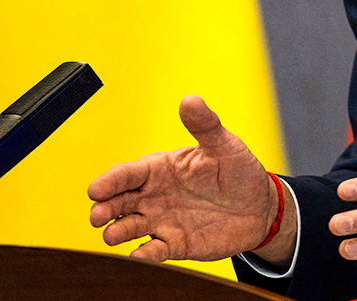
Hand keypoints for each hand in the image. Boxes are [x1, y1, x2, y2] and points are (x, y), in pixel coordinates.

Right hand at [87, 96, 292, 264]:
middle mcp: (154, 195)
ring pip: (130, 227)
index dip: (110, 181)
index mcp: (160, 169)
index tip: (96, 189)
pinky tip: (138, 257)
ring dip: (118, 232)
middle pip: (120, 201)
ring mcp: (163, 221)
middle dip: (105, 208)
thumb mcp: (224, 145)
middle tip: (97, 216)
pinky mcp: (175, 244)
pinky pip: (155, 250)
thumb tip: (190, 100)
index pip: (128, 173)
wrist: (260, 207)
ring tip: (111, 236)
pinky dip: (145, 255)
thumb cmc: (239, 171)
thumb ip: (205, 125)